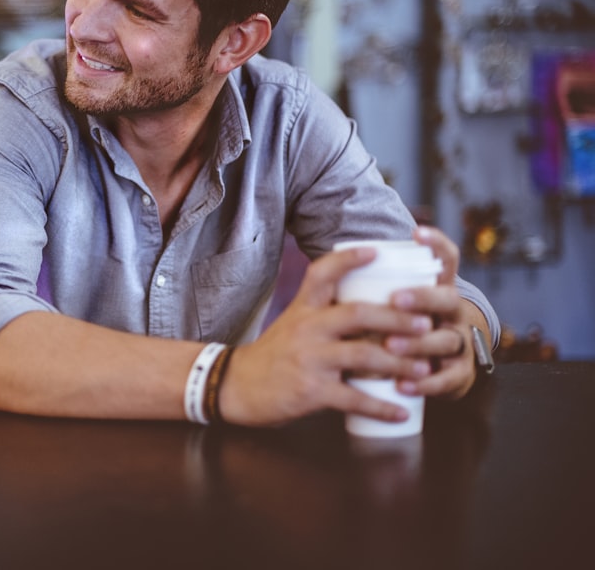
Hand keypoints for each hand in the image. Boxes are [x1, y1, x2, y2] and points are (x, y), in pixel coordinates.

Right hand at [219, 244, 434, 426]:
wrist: (236, 386)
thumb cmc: (273, 355)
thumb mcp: (293, 324)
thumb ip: (325, 316)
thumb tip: (373, 312)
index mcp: (303, 309)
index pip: (323, 273)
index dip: (349, 259)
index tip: (376, 250)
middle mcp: (307, 328)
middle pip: (358, 314)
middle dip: (397, 318)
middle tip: (425, 324)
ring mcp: (310, 359)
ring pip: (364, 355)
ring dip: (400, 363)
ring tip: (425, 369)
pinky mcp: (311, 390)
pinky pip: (354, 397)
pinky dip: (381, 407)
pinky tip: (400, 412)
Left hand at [386, 226, 479, 399]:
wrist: (437, 371)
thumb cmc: (402, 330)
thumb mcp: (394, 307)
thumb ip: (375, 288)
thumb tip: (335, 259)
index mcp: (437, 290)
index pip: (446, 260)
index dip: (437, 244)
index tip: (417, 232)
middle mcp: (453, 312)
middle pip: (447, 298)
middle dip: (422, 297)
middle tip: (395, 299)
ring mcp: (459, 342)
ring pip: (445, 340)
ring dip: (418, 343)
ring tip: (391, 345)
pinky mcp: (458, 374)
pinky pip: (447, 379)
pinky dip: (425, 383)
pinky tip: (404, 385)